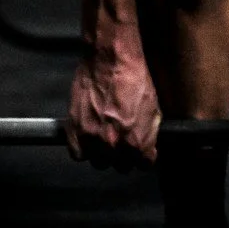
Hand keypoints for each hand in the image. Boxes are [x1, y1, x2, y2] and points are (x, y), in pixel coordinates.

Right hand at [66, 45, 160, 171]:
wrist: (111, 60)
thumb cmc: (133, 79)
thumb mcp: (153, 108)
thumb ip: (149, 134)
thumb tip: (148, 148)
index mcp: (137, 142)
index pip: (142, 165)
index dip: (142, 156)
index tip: (139, 150)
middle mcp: (114, 145)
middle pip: (120, 167)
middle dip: (122, 155)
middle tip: (121, 140)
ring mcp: (93, 139)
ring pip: (98, 163)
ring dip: (102, 153)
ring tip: (104, 138)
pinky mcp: (75, 129)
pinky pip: (77, 154)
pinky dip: (82, 149)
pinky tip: (88, 138)